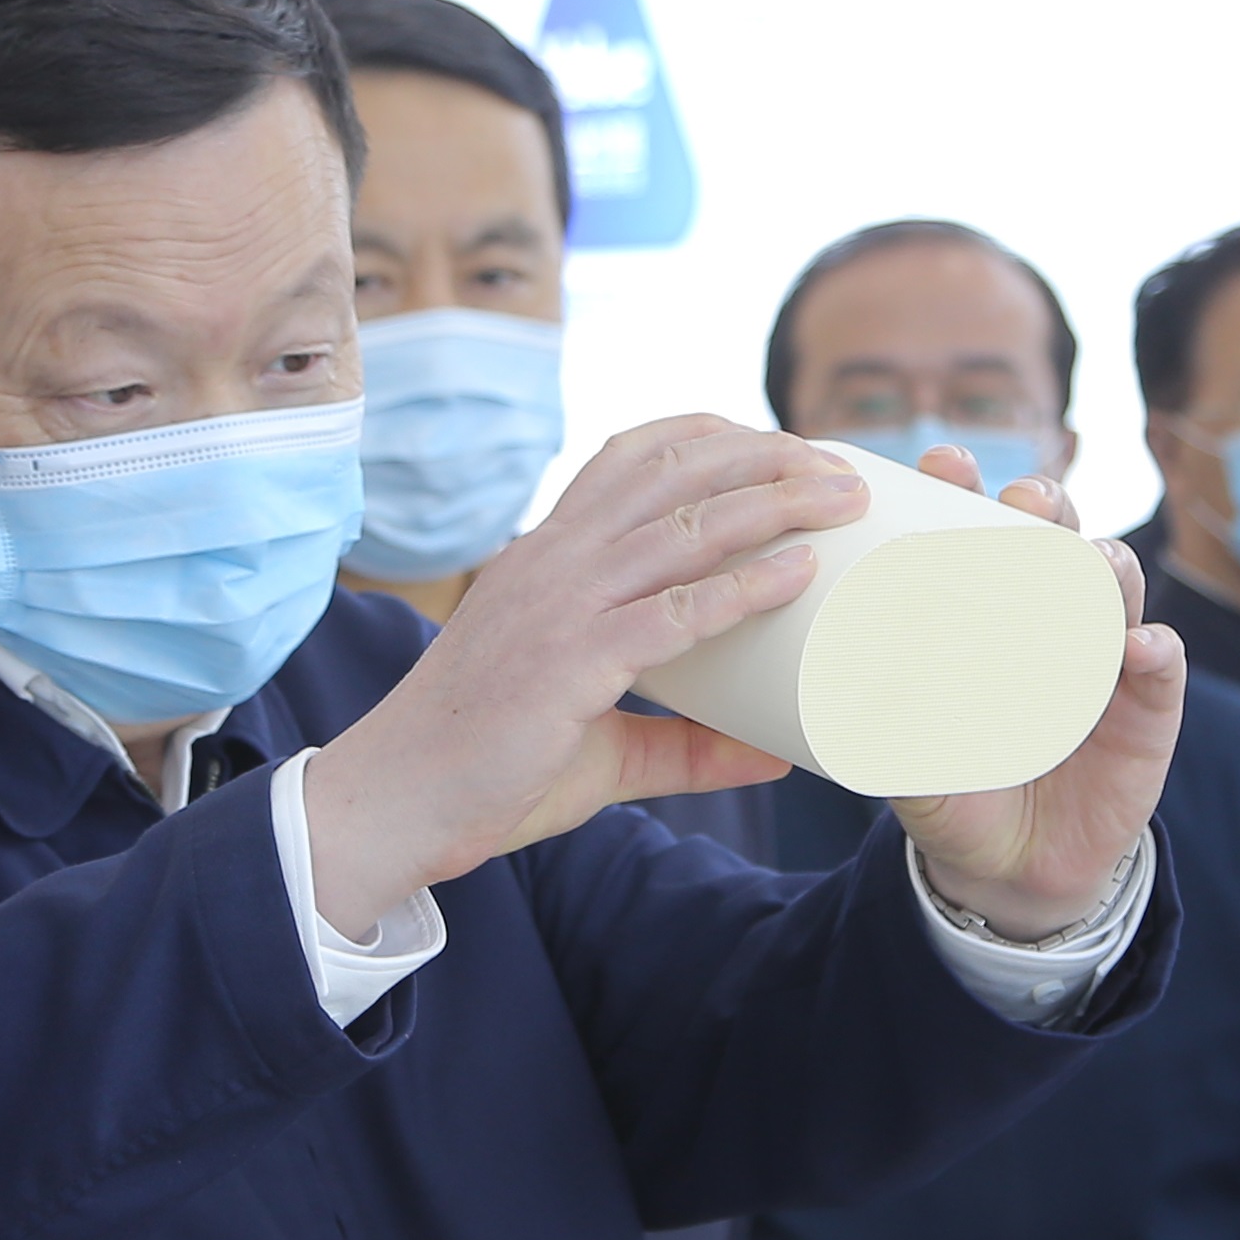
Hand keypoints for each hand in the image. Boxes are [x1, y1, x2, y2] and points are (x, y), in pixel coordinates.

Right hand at [292, 415, 860, 931]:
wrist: (397, 804)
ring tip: (842, 498)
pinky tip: (799, 573)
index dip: (708, 435)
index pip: (627, 458)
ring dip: (773, 502)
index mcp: (546, 560)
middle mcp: (553, 563)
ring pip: (683, 526)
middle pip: (672, 473)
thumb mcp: (603, 750)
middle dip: (763, 455)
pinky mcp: (569, 661)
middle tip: (840, 465)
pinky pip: (672, 610)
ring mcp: (560, 606)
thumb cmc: (489, 774)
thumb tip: (774, 752)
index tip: (777, 441)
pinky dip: (742, 586)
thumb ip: (685, 744)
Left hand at [877, 449, 1187, 939]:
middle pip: (1058, 537)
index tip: (944, 465)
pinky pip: (1165, 668)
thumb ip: (876, 735)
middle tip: (1024, 501)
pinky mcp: (1151, 707)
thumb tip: (831, 697)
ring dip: (1106, 562)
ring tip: (1088, 563)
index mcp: (988, 612)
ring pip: (1118, 584)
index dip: (966, 488)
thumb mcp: (907, 766)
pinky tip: (1141, 647)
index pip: (979, 531)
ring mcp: (1106, 655)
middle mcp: (1051, 618)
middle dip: (1047, 502)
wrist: (1015, 870)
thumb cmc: (959, 794)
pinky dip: (1158, 651)